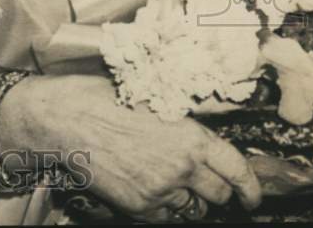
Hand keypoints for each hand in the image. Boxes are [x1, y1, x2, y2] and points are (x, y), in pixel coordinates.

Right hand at [0, 75, 261, 220]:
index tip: (251, 196)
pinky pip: (165, 216)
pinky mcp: (138, 206)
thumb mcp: (147, 97)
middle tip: (204, 184)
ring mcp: (160, 190)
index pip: (238, 170)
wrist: (61, 119)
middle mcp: (182, 167)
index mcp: (190, 136)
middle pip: (218, 194)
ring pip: (192, 209)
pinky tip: (148, 188)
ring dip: (188, 200)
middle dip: (215, 190)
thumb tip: (196, 130)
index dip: (251, 187)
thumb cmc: (99, 98)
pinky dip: (163, 207)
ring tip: (171, 184)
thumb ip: (178, 120)